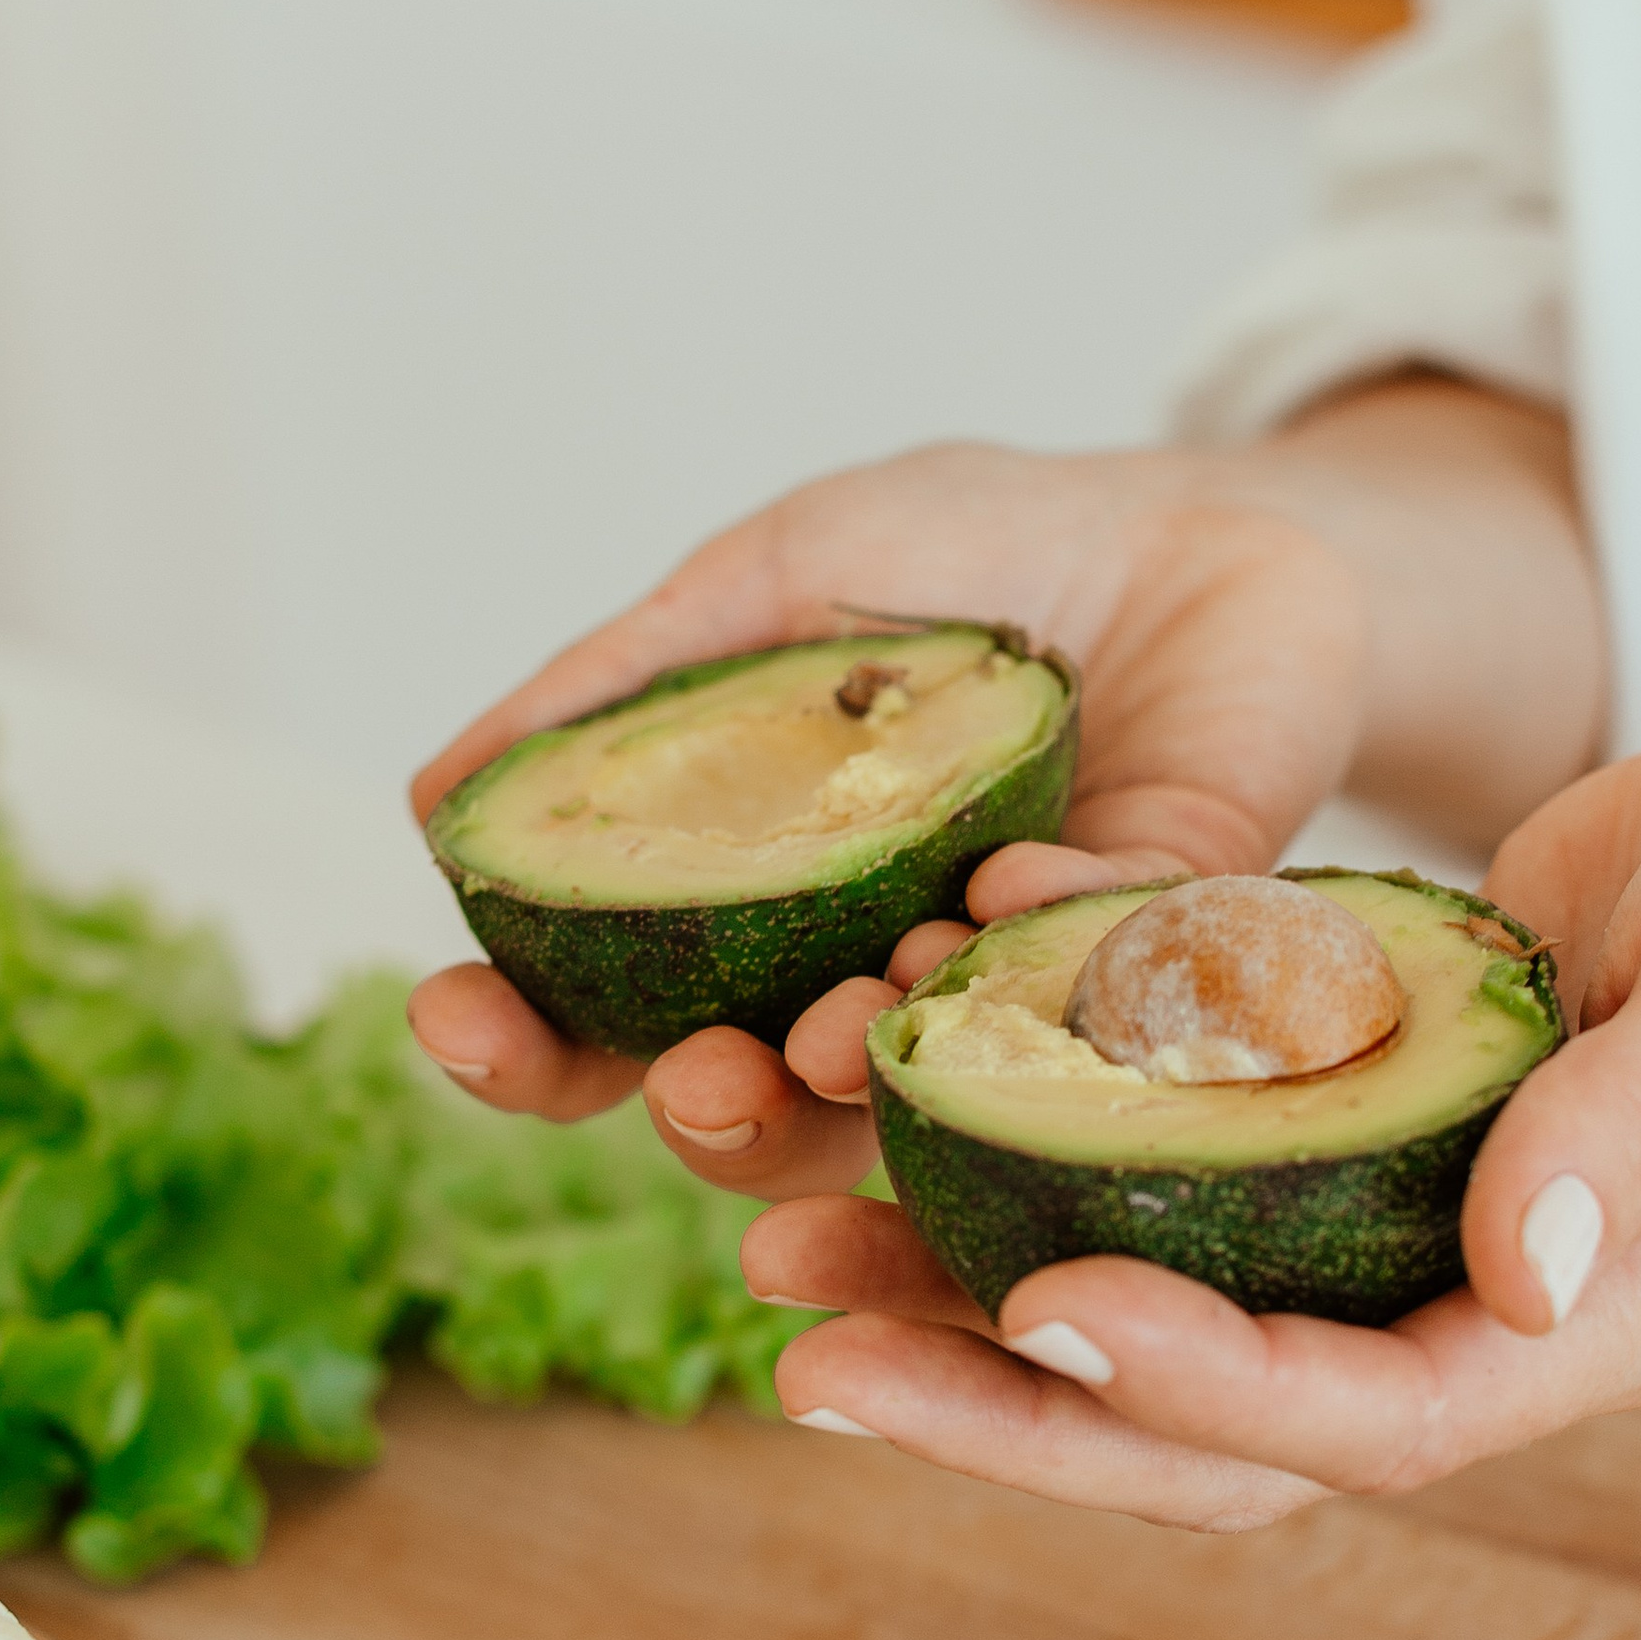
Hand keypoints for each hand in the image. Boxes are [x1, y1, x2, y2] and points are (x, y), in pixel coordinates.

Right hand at [406, 435, 1372, 1181]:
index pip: (603, 1025)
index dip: (520, 1045)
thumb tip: (435, 803)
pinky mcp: (1158, 976)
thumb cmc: (976, 551)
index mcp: (753, 918)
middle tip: (694, 1081)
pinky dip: (1029, 951)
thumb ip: (625, 692)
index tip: (456, 1020)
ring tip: (828, 1036)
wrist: (1206, 521)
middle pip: (744, 1118)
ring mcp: (1003, 1001)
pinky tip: (998, 897)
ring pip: (903, 1119)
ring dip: (848, 1090)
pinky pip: (1086, 1004)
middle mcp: (864, 988)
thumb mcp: (775, 583)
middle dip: (697, 1116)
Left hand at [754, 728, 1640, 1526]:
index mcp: (1571, 1335)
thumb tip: (1512, 1276)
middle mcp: (1454, 1322)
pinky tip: (890, 1073)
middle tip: (807, 1351)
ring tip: (779, 1238)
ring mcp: (1379, 1244)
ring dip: (959, 1299)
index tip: (1030, 1302)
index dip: (1188, 1387)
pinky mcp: (1323, 1148)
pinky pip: (1149, 1188)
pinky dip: (1021, 1150)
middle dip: (1004, 1408)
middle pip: (1199, 1430)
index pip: (1355, 1421)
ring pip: (1141, 1325)